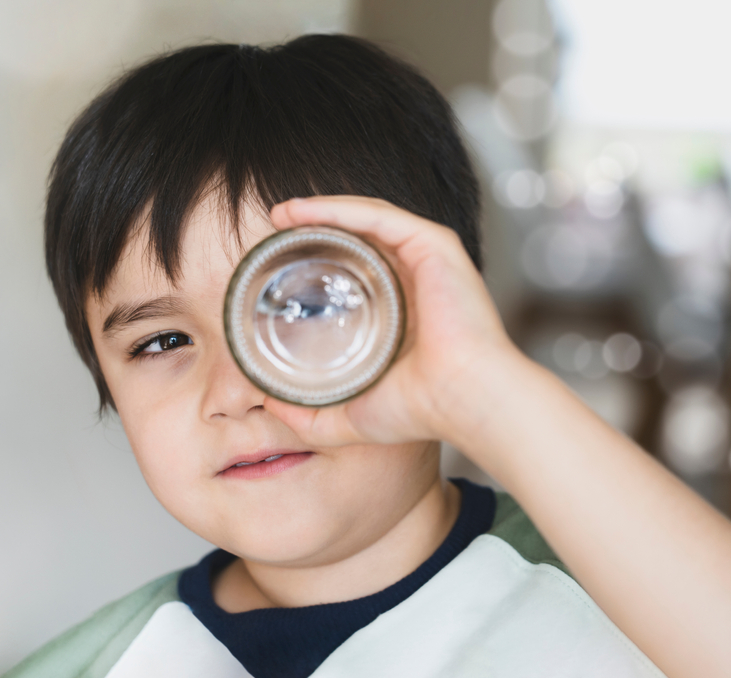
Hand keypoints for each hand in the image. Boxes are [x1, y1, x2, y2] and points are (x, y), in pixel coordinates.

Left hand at [264, 196, 521, 448]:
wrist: (462, 400)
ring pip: (367, 218)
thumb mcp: (349, 414)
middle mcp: (415, 276)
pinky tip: (301, 211)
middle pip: (360, 236)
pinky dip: (338, 208)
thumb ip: (308, 417)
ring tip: (281, 214)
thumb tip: (268, 407)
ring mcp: (427, 257)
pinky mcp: (434, 245)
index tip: (277, 260)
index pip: (358, 266)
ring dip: (319, 209)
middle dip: (315, 225)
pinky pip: (379, 216)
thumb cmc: (421, 410)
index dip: (318, 255)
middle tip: (275, 229)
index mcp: (403, 306)